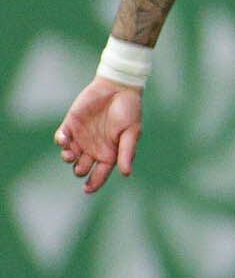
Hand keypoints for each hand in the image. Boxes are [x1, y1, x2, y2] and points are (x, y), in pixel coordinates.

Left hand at [53, 77, 143, 193]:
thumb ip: (127, 152)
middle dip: (79, 170)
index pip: (100, 174)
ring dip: (68, 158)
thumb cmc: (129, 110)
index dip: (93, 183)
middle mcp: (94, 148)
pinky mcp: (71, 125)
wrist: (117, 88)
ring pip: (69, 156)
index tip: (87, 189)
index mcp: (110, 153)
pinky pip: (61, 139)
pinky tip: (64, 140)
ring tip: (71, 154)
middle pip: (81, 168)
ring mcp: (81, 138)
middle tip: (81, 165)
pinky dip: (61, 142)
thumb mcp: (132, 132)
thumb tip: (126, 173)